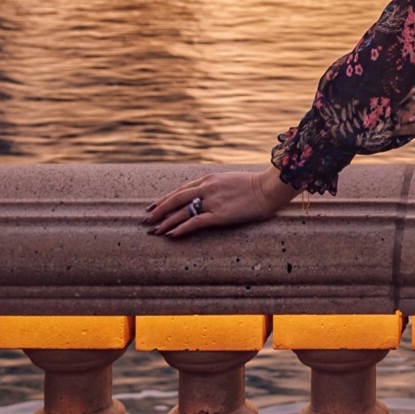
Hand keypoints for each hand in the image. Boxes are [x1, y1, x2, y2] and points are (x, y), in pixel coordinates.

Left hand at [144, 165, 294, 238]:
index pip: (181, 190)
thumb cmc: (255, 186)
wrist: (269, 188)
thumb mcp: (231, 181)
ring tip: (153, 231)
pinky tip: (171, 235)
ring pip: (182, 211)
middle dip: (158, 210)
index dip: (165, 199)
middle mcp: (206, 188)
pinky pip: (196, 222)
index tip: (153, 206)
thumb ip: (217, 187)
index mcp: (209, 179)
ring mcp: (212, 201)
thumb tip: (210, 195)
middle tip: (145, 220)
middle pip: (175, 199)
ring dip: (165, 221)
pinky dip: (182, 228)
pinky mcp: (220, 214)